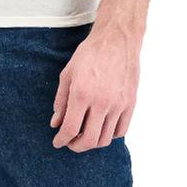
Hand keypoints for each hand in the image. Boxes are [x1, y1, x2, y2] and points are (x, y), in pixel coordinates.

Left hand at [49, 26, 140, 151]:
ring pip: (105, 139)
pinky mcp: (130, 104)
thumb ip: (61, 101)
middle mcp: (101, 102)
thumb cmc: (90, 54)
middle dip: (76, 146)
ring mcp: (118, 105)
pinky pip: (120, 131)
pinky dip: (109, 136)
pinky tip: (101, 128)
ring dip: (92, 143)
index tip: (57, 142)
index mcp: (81, 93)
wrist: (117, 40)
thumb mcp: (68, 73)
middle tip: (70, 142)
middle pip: (89, 140)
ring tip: (85, 136)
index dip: (62, 140)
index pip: (70, 129)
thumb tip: (56, 124)